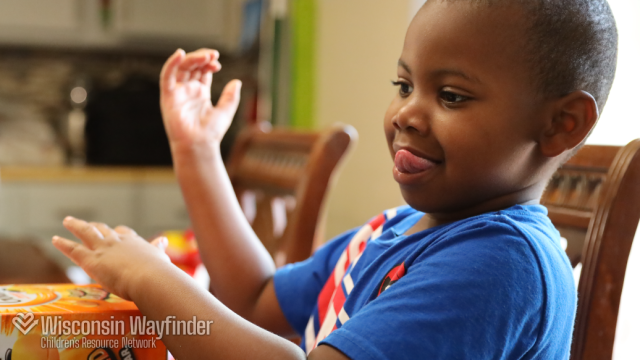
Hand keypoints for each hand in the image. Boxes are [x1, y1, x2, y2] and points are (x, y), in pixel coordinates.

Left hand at [52, 217, 171, 300]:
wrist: (149, 278)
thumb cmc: (158, 273)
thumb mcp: (159, 258)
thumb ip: (158, 249)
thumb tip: (164, 240)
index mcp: (135, 242)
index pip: (125, 233)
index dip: (119, 233)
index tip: (117, 231)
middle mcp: (118, 242)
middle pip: (104, 230)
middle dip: (96, 226)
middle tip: (89, 224)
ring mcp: (104, 249)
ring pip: (87, 233)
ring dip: (76, 226)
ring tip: (68, 221)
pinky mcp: (92, 260)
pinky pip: (74, 250)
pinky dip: (63, 244)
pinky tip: (55, 240)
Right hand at [160, 48, 241, 148]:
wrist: (200, 146)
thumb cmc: (211, 133)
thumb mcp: (225, 112)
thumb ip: (230, 97)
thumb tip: (236, 82)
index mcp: (200, 93)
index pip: (202, 71)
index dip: (208, 63)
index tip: (218, 63)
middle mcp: (188, 91)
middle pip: (192, 66)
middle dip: (202, 58)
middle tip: (213, 55)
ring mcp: (178, 93)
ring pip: (181, 68)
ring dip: (192, 58)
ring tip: (205, 56)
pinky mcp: (168, 97)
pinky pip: (166, 77)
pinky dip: (171, 64)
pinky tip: (180, 54)